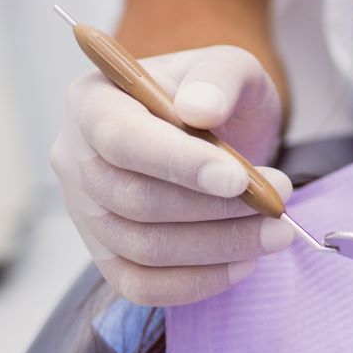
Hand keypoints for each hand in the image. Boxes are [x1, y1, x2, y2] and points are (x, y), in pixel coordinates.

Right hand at [50, 44, 294, 305]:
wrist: (218, 131)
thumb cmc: (216, 95)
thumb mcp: (229, 66)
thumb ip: (218, 77)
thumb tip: (200, 108)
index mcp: (92, 101)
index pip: (121, 138)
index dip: (177, 163)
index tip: (237, 178)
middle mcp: (75, 158)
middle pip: (132, 200)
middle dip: (213, 209)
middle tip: (277, 203)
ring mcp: (85, 212)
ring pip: (142, 247)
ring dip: (217, 247)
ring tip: (276, 232)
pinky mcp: (106, 254)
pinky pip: (140, 285)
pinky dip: (196, 282)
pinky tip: (244, 263)